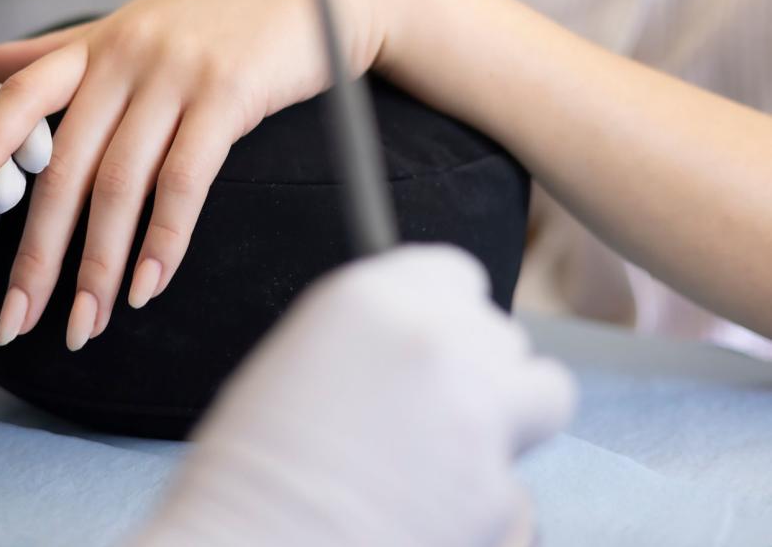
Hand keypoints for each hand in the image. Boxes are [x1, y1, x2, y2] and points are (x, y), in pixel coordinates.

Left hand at [0, 0, 410, 349]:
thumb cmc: (223, 17)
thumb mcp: (132, 25)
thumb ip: (57, 53)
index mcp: (98, 45)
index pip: (21, 98)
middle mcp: (126, 58)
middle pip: (65, 168)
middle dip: (37, 253)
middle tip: (18, 322)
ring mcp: (175, 76)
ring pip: (120, 186)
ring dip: (100, 267)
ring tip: (85, 326)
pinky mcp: (227, 96)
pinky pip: (184, 182)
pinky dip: (163, 243)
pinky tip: (148, 290)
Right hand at [132, 246, 575, 546]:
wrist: (254, 543)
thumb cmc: (251, 465)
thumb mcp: (298, 359)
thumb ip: (373, 338)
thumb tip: (417, 348)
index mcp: (375, 298)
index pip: (456, 274)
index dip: (445, 310)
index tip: (435, 337)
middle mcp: (437, 342)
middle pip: (501, 334)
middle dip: (477, 367)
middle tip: (430, 407)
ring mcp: (478, 416)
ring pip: (543, 393)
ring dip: (509, 415)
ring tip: (448, 452)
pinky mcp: (499, 493)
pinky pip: (518, 481)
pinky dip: (484, 495)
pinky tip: (428, 509)